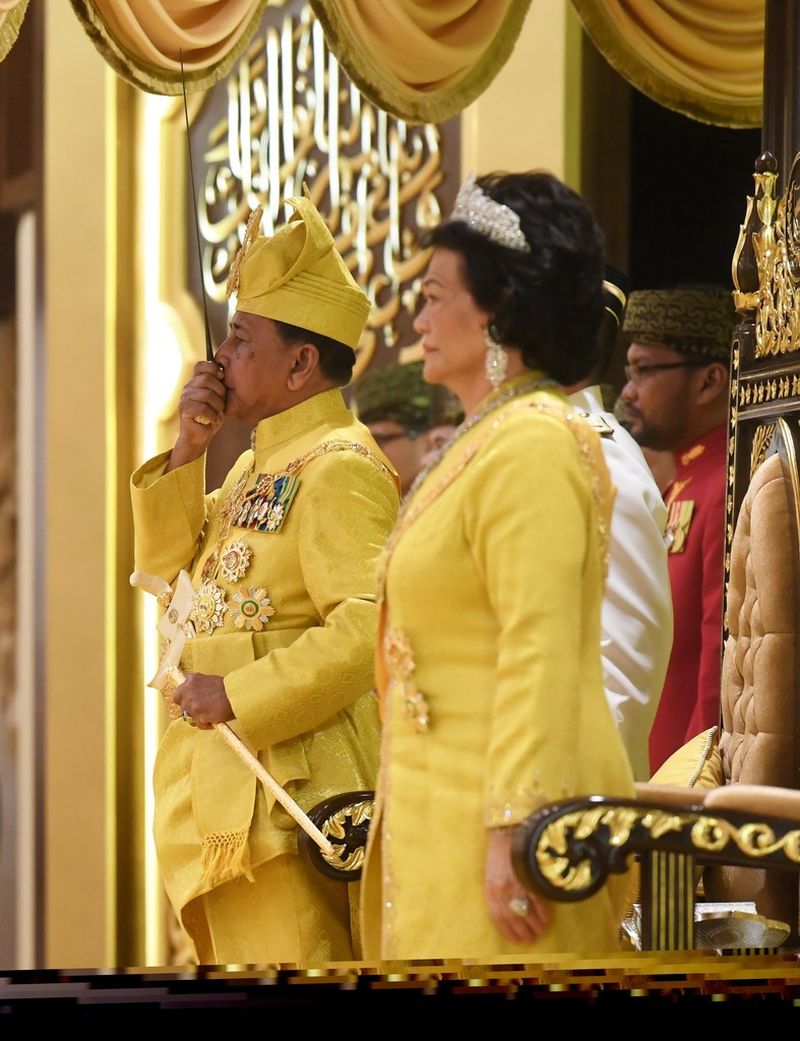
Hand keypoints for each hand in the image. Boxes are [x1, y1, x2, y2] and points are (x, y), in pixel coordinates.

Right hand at [167, 361, 226, 470]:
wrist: (200, 436)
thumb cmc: (210, 417)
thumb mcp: (217, 399)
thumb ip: (218, 386)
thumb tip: (224, 372)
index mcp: (195, 382)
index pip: (201, 366)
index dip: (213, 369)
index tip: (222, 379)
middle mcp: (188, 388)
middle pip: (206, 379)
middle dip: (220, 391)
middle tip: (221, 403)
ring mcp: (185, 399)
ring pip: (207, 394)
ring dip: (217, 406)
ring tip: (217, 413)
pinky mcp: (185, 411)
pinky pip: (203, 408)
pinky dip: (212, 416)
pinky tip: (212, 420)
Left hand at [172, 672, 234, 730]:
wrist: (237, 694)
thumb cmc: (228, 688)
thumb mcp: (209, 680)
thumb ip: (198, 687)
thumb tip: (194, 696)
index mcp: (191, 680)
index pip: (178, 694)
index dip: (184, 700)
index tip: (191, 703)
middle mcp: (188, 691)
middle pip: (182, 707)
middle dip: (190, 711)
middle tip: (201, 711)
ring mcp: (192, 704)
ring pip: (189, 718)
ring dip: (198, 718)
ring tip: (211, 715)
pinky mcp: (198, 716)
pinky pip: (199, 725)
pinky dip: (206, 724)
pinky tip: (215, 718)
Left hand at [485, 828, 549, 943]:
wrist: (507, 830)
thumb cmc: (499, 852)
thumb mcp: (491, 873)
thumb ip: (497, 892)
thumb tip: (508, 911)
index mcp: (490, 889)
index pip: (498, 918)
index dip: (508, 932)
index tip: (517, 941)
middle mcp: (502, 890)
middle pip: (514, 919)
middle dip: (523, 933)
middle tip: (532, 939)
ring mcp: (517, 884)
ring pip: (527, 913)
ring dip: (535, 926)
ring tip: (541, 931)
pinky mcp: (530, 878)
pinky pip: (538, 902)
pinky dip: (543, 913)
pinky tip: (547, 919)